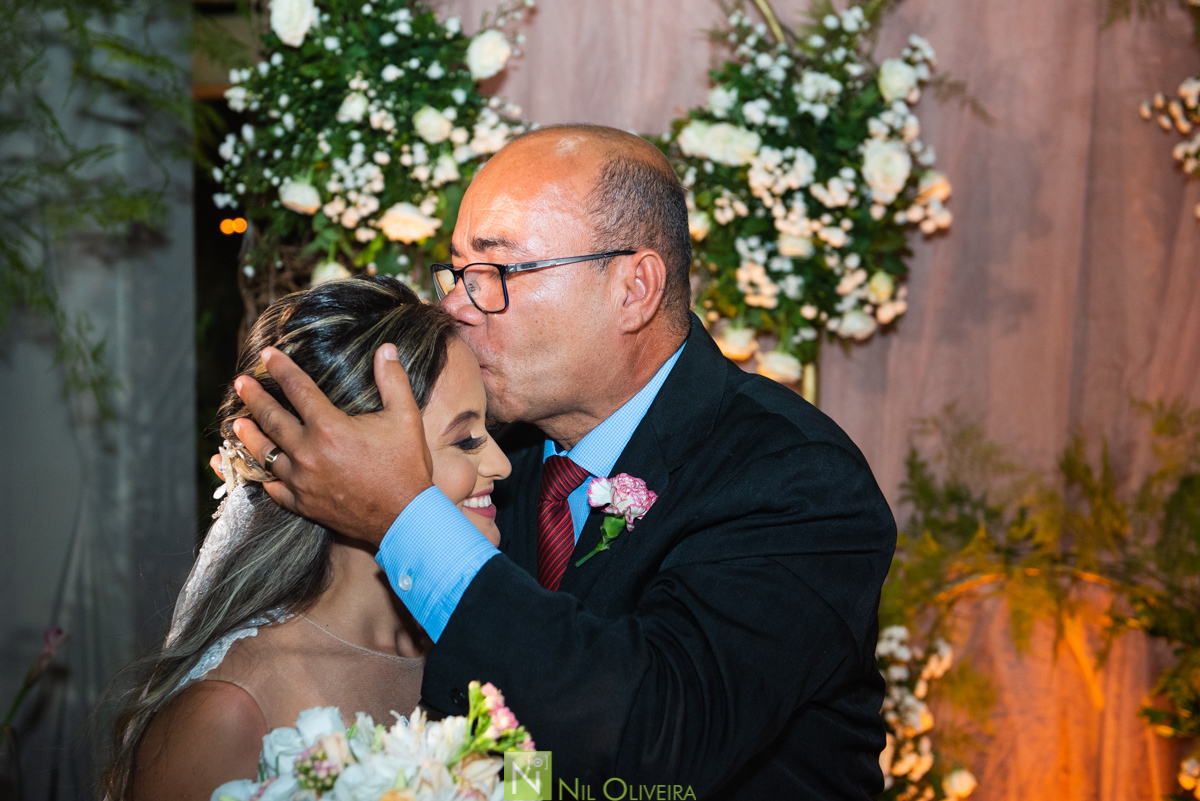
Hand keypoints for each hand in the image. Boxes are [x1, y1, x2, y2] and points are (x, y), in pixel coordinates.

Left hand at [230, 343, 433, 544]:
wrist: (405, 518)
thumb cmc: (406, 466)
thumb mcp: (406, 417)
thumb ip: (393, 380)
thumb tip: (387, 348)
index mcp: (330, 428)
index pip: (297, 389)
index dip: (280, 368)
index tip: (267, 354)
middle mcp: (308, 453)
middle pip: (271, 419)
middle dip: (254, 398)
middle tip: (241, 383)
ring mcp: (301, 481)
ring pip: (263, 455)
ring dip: (248, 436)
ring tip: (237, 423)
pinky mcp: (302, 503)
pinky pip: (270, 489)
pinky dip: (256, 477)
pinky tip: (247, 469)